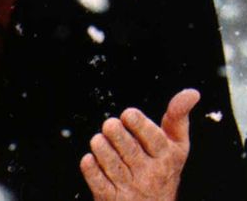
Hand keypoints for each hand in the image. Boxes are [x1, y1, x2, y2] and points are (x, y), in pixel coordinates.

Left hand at [80, 88, 200, 200]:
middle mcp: (151, 175)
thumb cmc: (161, 168)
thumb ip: (178, 117)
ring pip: (108, 159)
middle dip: (112, 129)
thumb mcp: (176, 146)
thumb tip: (192, 92)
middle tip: (110, 127)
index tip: (128, 114)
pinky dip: (89, 165)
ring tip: (100, 142)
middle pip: (126, 146)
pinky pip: (95, 178)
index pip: (152, 136)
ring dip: (99, 144)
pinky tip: (92, 160)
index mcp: (167, 157)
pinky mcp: (111, 199)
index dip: (135, 120)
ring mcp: (131, 189)